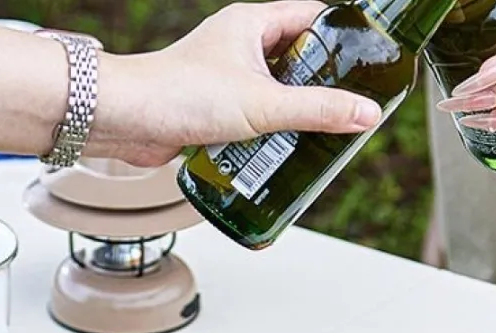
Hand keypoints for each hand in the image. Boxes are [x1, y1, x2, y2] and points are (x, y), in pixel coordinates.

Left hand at [93, 1, 381, 166]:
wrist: (126, 121)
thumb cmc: (180, 95)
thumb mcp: (264, 104)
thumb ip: (318, 110)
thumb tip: (366, 113)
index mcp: (252, 24)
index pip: (312, 18)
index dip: (343, 37)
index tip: (369, 60)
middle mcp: (240, 46)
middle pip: (299, 59)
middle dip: (323, 85)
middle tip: (349, 108)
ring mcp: (227, 77)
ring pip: (278, 92)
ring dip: (297, 115)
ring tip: (323, 134)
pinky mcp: (216, 108)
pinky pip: (256, 117)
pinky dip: (272, 133)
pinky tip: (285, 151)